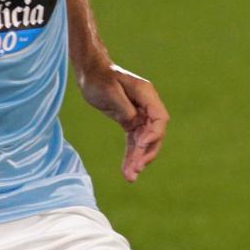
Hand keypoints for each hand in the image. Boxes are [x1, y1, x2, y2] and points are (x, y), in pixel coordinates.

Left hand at [77, 63, 166, 181]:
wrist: (90, 72)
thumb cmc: (99, 78)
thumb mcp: (110, 92)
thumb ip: (125, 109)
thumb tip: (134, 124)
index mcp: (146, 94)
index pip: (159, 118)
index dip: (154, 134)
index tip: (141, 146)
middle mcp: (147, 106)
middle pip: (155, 134)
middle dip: (147, 153)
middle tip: (136, 170)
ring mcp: (140, 115)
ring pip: (145, 142)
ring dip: (138, 159)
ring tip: (130, 177)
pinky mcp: (131, 121)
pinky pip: (134, 142)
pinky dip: (131, 155)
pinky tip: (128, 170)